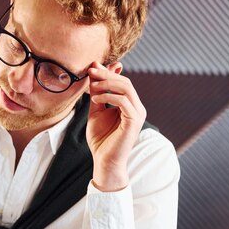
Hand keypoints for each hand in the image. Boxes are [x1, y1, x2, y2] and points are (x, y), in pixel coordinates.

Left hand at [86, 62, 145, 191]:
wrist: (104, 161)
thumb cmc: (101, 139)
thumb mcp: (96, 111)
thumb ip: (96, 93)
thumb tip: (94, 72)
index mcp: (130, 105)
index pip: (122, 82)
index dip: (108, 72)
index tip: (92, 67)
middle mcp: (137, 107)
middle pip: (125, 82)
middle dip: (107, 74)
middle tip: (91, 71)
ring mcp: (138, 114)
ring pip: (126, 88)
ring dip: (107, 83)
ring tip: (92, 87)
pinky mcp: (134, 121)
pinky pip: (123, 101)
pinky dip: (108, 96)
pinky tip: (96, 99)